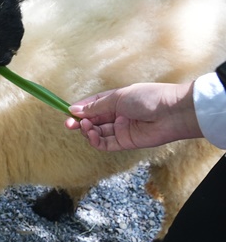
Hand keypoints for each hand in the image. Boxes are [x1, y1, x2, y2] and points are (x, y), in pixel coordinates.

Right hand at [64, 82, 202, 151]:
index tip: (67, 113)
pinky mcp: (125, 142)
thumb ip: (96, 106)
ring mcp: (121, 129)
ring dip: (87, 130)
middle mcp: (117, 115)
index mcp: (115, 100)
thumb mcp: (117, 98)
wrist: (173, 112)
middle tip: (69, 124)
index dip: (79, 109)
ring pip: (97, 132)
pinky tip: (93, 134)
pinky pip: (106, 144)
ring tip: (86, 127)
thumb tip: (75, 110)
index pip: (92, 105)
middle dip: (80, 122)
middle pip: (92, 120)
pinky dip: (96, 141)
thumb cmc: (148, 98)